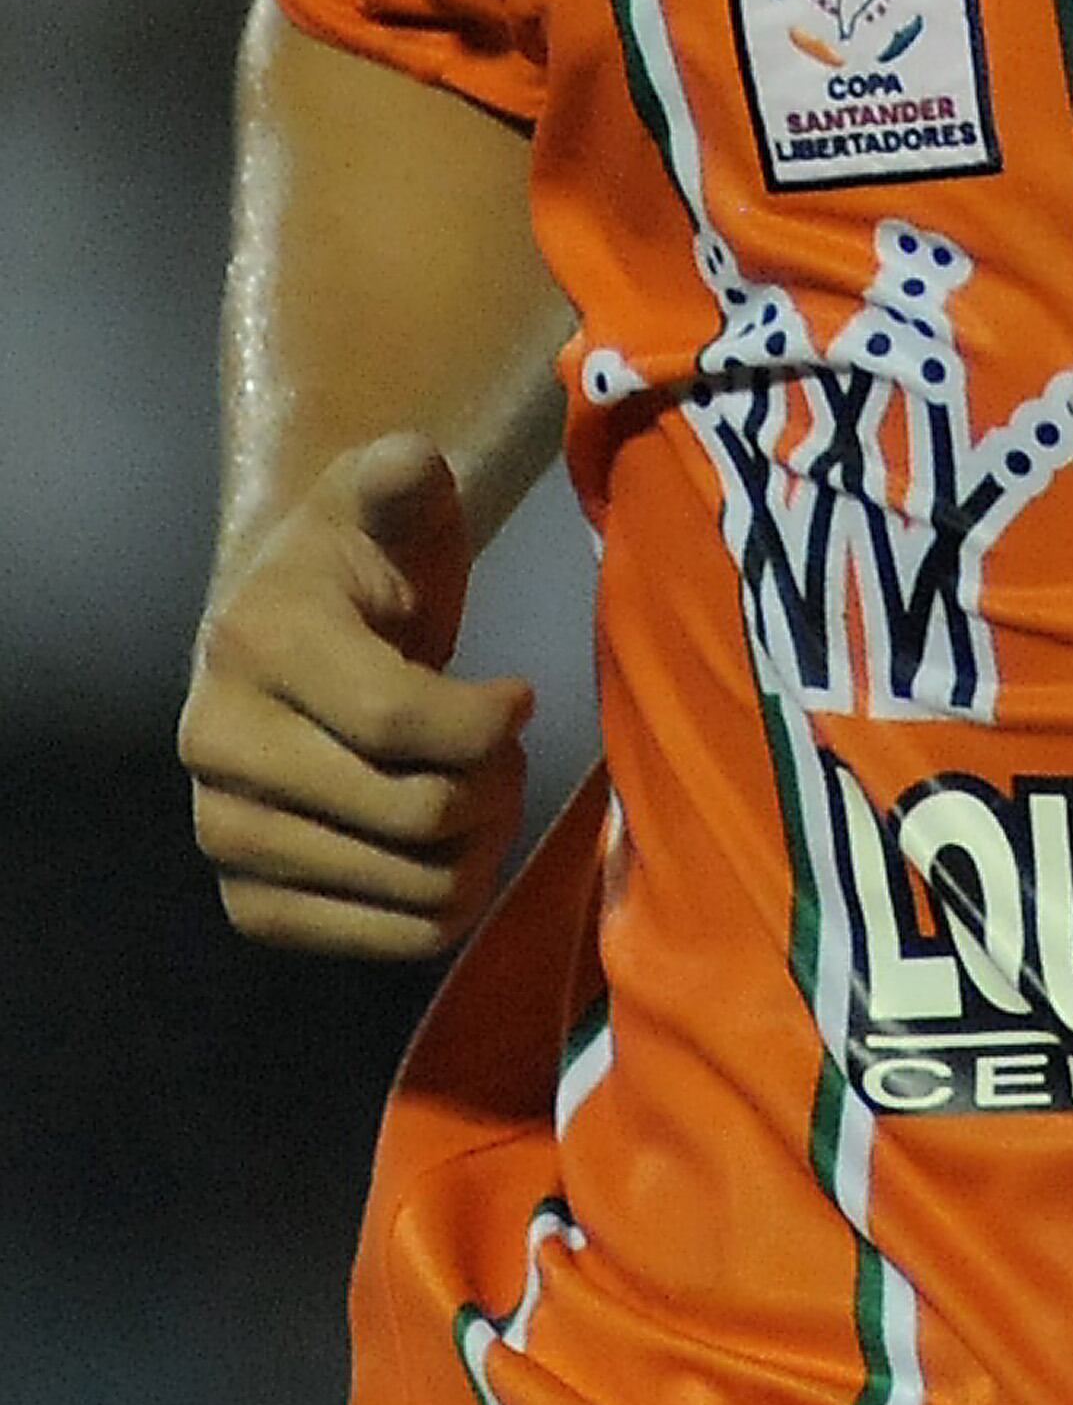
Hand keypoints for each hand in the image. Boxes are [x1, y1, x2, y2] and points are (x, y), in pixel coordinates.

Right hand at [179, 435, 533, 958]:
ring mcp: (224, 835)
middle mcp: (217, 748)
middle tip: (510, 751)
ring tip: (486, 793)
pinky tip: (455, 853)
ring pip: (405, 884)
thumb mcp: (384, 498)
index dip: (485, 720)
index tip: (522, 694)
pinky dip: (442, 909)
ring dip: (479, 848)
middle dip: (494, 783)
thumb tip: (409, 461)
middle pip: (408, 811)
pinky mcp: (248, 903)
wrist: (292, 631)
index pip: (395, 719)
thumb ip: (401, 474)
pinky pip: (377, 943)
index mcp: (255, 643)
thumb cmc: (359, 561)